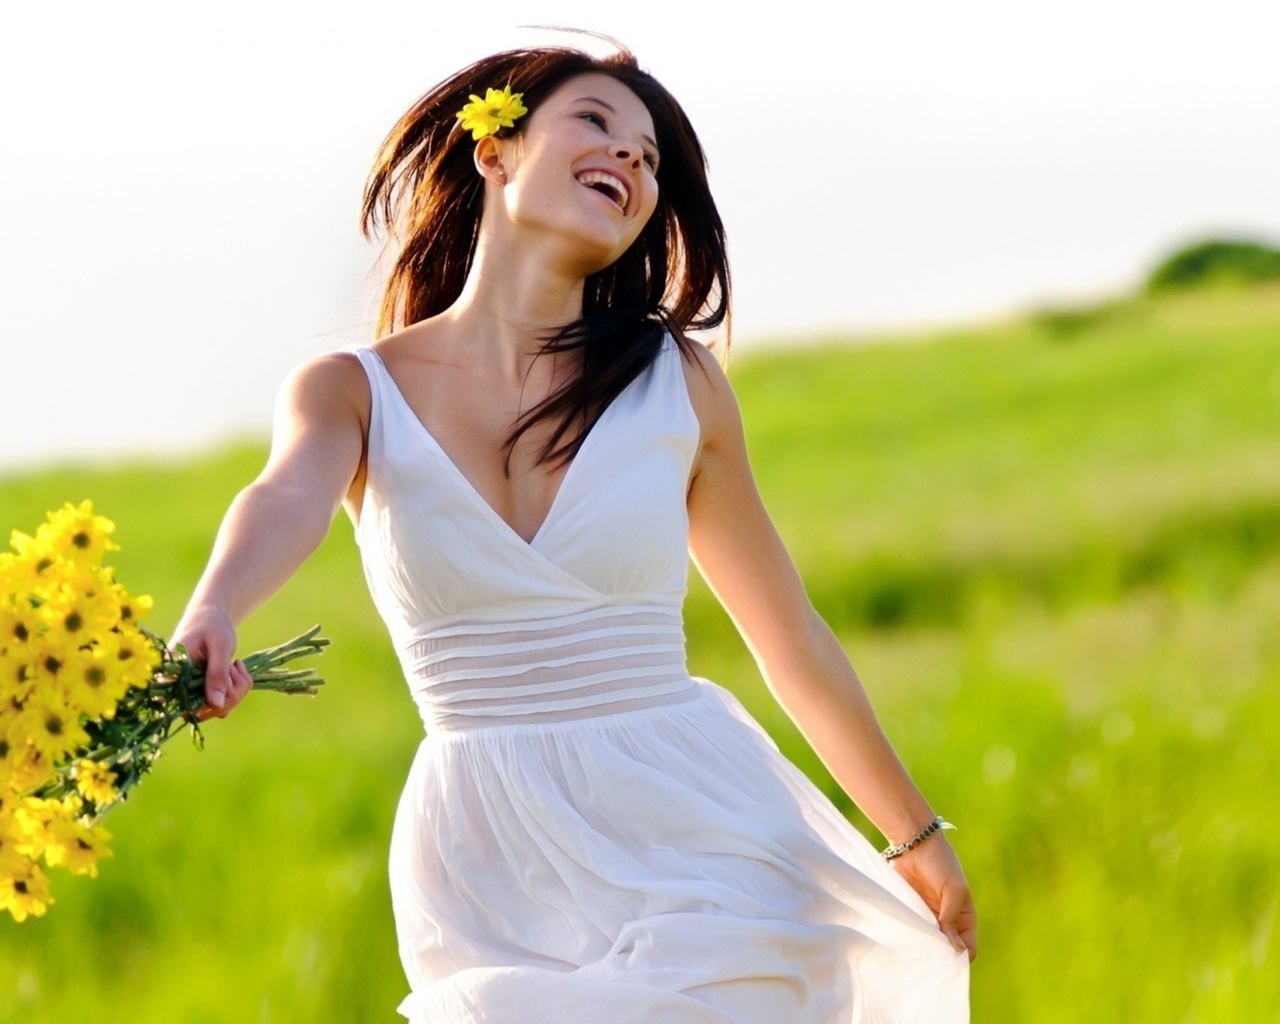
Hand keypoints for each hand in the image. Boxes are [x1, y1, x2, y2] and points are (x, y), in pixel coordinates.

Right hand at [172, 606, 253, 719]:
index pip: (184, 705)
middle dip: (230, 692)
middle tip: (233, 665)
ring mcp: (191, 692)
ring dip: (236, 689)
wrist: (211, 616)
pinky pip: (225, 704)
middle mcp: (178, 688)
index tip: (226, 673)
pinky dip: (239, 688)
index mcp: (171, 675)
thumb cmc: (212, 626)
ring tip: (234, 664)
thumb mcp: (219, 646)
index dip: (210, 701)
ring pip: (218, 710)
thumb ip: (217, 674)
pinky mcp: (204, 693)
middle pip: (205, 711)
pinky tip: (236, 668)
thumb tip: (216, 705)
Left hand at [891, 834, 977, 961]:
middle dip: (941, 955)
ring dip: (925, 946)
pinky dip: (912, 936)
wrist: (913, 843)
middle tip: (928, 959)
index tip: (947, 961)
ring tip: (916, 951)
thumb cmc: (940, 862)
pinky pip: (915, 930)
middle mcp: (949, 919)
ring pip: (931, 941)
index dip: (961, 956)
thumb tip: (956, 949)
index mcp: (965, 916)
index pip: (969, 946)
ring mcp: (930, 916)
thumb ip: (952, 918)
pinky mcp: (913, 910)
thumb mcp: (953, 889)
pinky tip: (906, 940)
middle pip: (948, 948)